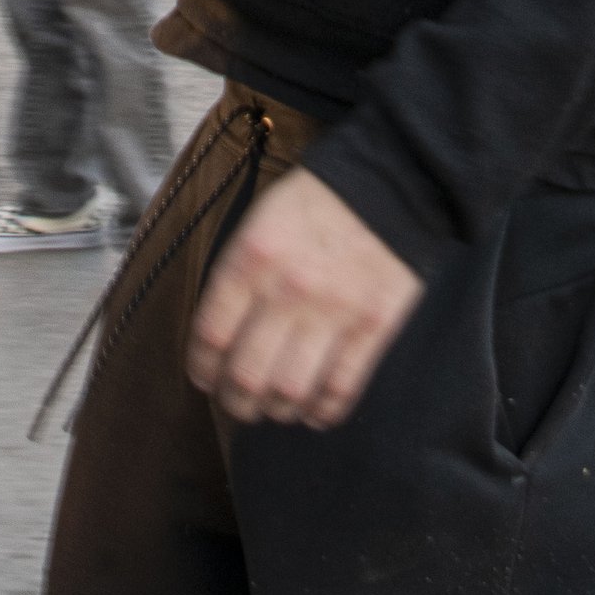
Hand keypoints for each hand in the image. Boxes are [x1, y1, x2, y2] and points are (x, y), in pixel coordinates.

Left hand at [187, 169, 424, 428]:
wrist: (391, 182)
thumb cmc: (318, 204)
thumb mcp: (260, 221)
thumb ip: (238, 274)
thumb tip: (218, 335)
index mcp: (252, 259)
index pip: (212, 335)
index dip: (203, 368)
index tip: (206, 379)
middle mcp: (289, 290)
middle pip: (248, 374)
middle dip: (237, 401)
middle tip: (239, 404)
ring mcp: (335, 312)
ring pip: (291, 390)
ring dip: (277, 411)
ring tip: (276, 409)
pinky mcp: (375, 327)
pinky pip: (341, 388)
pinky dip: (323, 412)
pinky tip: (315, 412)